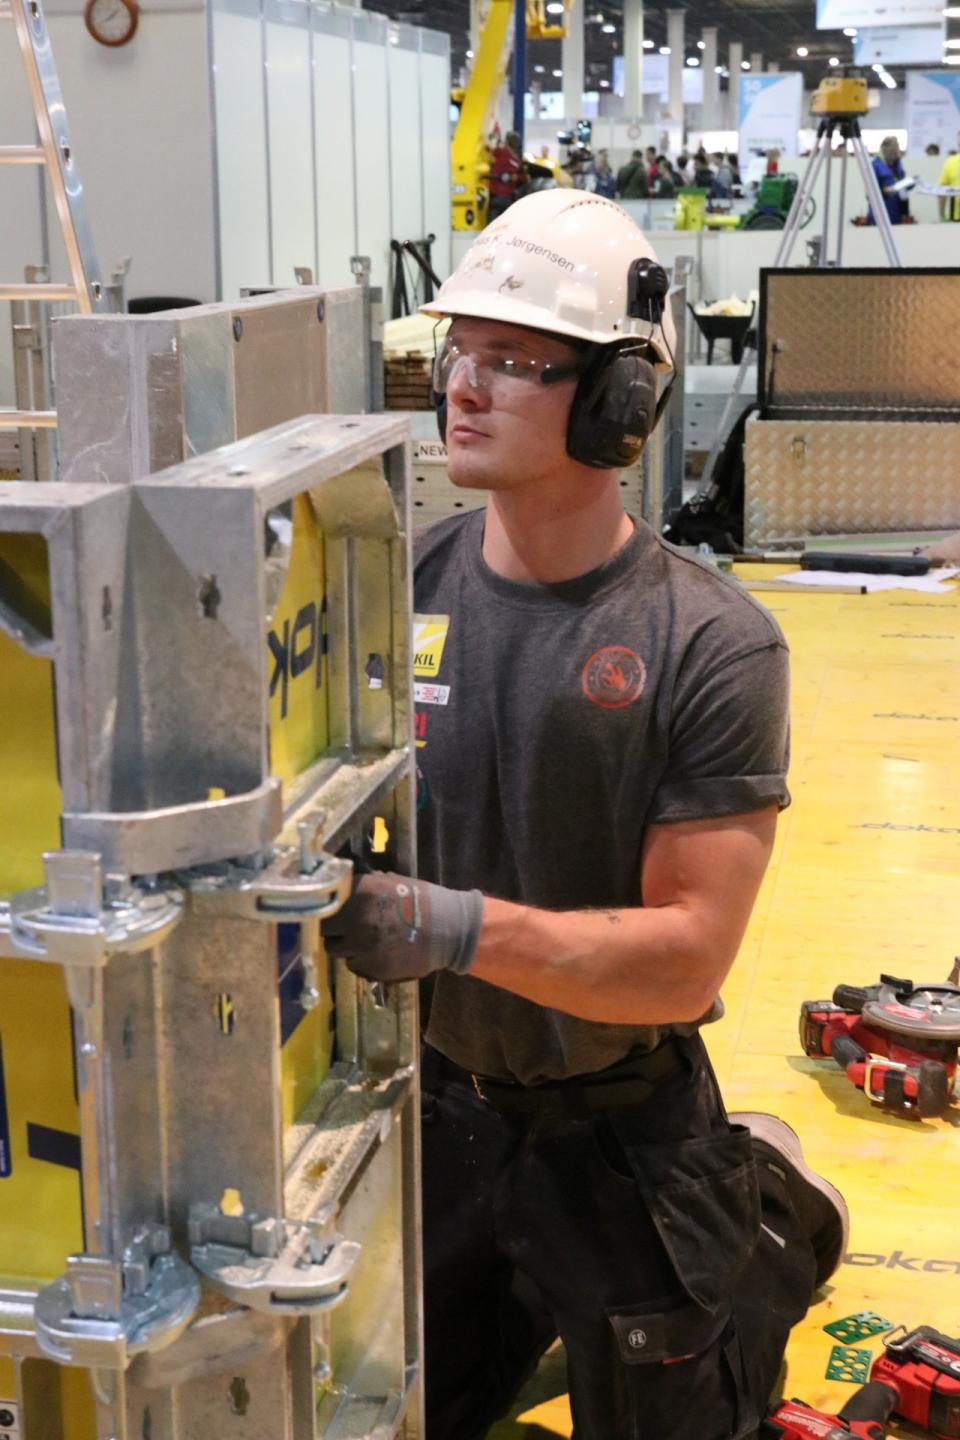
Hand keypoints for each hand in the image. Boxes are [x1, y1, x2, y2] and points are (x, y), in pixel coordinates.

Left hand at [321, 871, 483, 982]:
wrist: (449, 929)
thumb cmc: (420, 901)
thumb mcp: (390, 883)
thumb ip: (363, 888)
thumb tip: (343, 892)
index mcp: (358, 893)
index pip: (324, 906)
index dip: (328, 912)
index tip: (332, 916)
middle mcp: (355, 920)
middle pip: (326, 933)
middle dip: (335, 932)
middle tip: (348, 931)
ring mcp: (362, 947)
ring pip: (339, 953)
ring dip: (348, 949)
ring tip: (367, 943)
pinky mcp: (372, 969)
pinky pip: (356, 967)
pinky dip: (363, 963)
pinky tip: (379, 954)